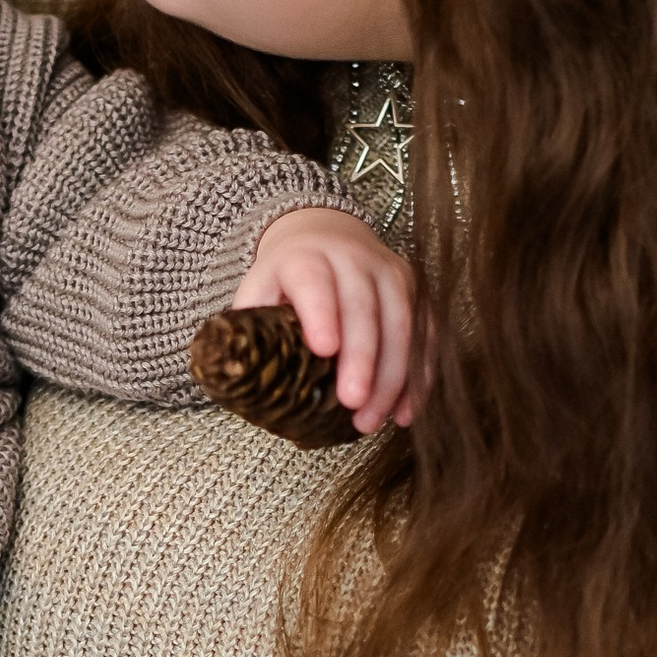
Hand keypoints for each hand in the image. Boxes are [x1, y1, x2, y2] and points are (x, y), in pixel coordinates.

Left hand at [231, 203, 416, 435]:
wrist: (328, 235)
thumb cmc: (287, 278)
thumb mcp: (259, 289)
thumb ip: (248, 324)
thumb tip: (232, 375)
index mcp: (306, 257)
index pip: (314, 282)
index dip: (321, 313)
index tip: (324, 349)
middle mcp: (354, 259)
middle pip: (363, 308)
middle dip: (362, 358)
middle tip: (352, 403)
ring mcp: (391, 273)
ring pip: (402, 323)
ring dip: (391, 377)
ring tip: (371, 421)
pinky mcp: (417, 293)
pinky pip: (425, 336)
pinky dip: (418, 377)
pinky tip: (404, 413)